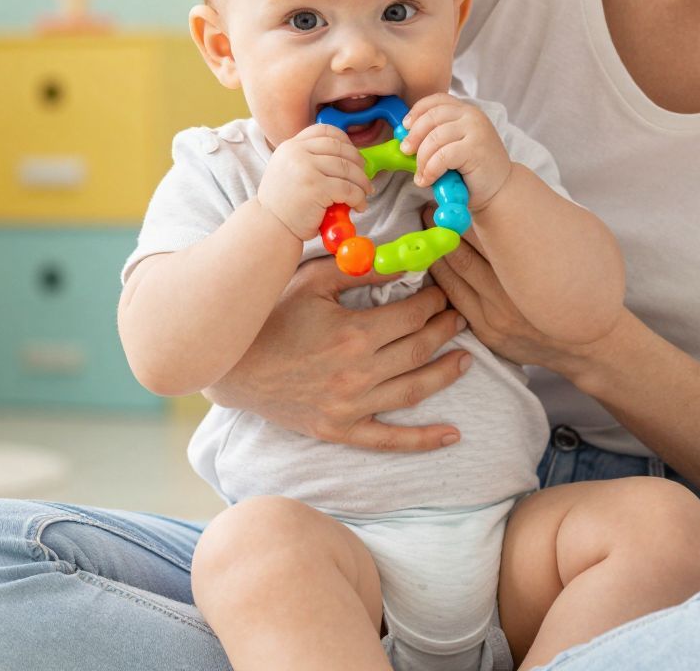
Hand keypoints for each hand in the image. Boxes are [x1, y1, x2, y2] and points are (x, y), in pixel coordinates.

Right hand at [205, 256, 475, 450]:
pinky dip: (424, 440)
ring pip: (414, 389)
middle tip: (459, 316)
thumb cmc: (270, 317)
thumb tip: (402, 260)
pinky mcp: (340, 430)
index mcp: (353, 333)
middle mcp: (358, 373)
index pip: (412, 315)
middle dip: (445, 329)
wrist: (232, 366)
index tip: (441, 291)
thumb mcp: (311, 280)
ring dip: (446, 373)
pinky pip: (390, 439)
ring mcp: (351, 406)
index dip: (434, 300)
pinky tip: (453, 435)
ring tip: (467, 357)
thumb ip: (358, 269)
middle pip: (419, 349)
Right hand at [258, 124, 371, 240]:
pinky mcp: (316, 187)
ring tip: (364, 194)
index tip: (354, 155)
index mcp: (290, 146)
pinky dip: (359, 198)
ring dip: (362, 183)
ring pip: (347, 169)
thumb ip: (309, 159)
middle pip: (340, 148)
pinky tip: (358, 206)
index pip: (324, 131)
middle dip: (358, 163)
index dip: (345, 140)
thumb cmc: (284, 204)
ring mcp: (306, 168)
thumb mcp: (289, 171)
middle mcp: (297, 152)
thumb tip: (349, 159)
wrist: (269, 227)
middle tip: (364, 178)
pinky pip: (348, 188)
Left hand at [399, 94, 512, 208]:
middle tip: (406, 152)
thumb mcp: (453, 146)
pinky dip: (430, 169)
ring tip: (421, 175)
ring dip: (421, 159)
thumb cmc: (473, 171)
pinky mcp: (475, 149)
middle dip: (414, 136)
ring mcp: (476, 130)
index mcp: (466, 111)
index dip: (417, 111)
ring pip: (434, 138)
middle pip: (432, 117)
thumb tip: (405, 140)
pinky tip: (428, 179)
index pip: (436, 100)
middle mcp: (472, 116)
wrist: (500, 191)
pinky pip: (442, 156)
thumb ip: (436, 137)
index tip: (405, 128)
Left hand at [418, 204, 626, 373]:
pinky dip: (441, 277)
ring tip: (427, 229)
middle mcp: (509, 296)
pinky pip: (454, 299)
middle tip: (430, 209)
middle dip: (443, 229)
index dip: (465, 215)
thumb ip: (533, 238)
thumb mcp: (563, 261)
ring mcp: (494, 316)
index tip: (453, 198)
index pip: (487, 237)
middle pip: (464, 254)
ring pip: (454, 275)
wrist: (585, 345)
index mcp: (529, 272)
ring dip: (437, 250)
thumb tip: (509, 205)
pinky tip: (434, 261)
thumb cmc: (571, 295)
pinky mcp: (485, 331)